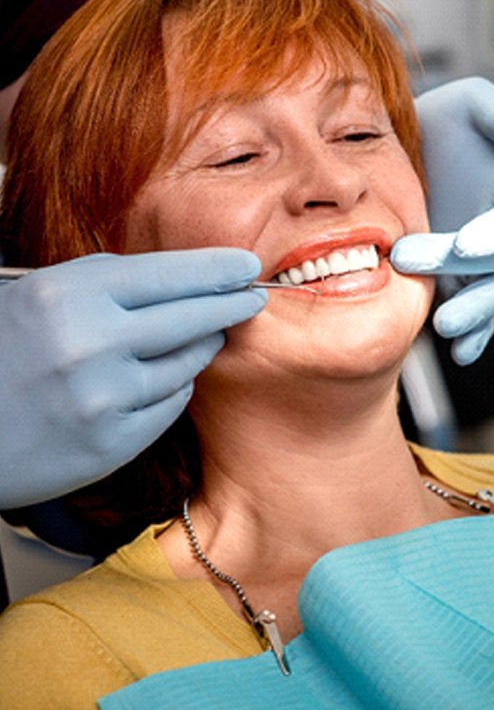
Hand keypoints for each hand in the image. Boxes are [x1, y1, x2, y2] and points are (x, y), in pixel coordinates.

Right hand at [0, 249, 264, 507]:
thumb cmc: (0, 354)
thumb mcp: (36, 296)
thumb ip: (104, 284)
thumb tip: (181, 279)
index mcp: (69, 295)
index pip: (169, 274)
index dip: (216, 269)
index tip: (247, 265)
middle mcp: (90, 345)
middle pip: (192, 317)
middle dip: (231, 304)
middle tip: (253, 297)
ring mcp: (103, 399)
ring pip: (187, 365)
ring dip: (202, 346)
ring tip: (208, 334)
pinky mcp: (111, 445)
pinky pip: (169, 405)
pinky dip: (174, 387)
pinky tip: (167, 377)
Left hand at [391, 77, 493, 363]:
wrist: (410, 154)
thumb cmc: (445, 123)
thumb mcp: (470, 103)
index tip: (465, 246)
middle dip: (462, 272)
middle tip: (410, 263)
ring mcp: (487, 264)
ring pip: (489, 297)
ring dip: (471, 316)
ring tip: (445, 328)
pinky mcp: (462, 283)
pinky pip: (475, 314)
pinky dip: (472, 337)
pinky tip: (459, 353)